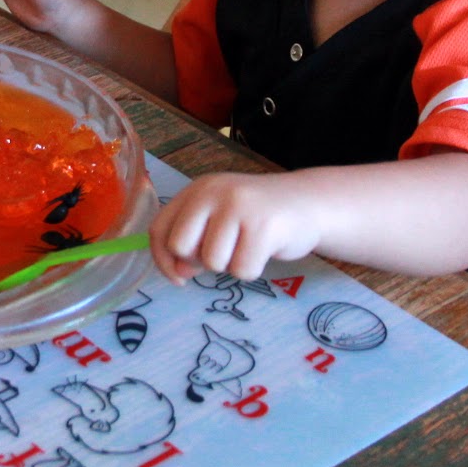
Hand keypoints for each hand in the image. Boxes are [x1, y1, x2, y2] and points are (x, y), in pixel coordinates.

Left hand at [148, 171, 322, 282]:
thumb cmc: (257, 217)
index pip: (160, 228)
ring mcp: (239, 206)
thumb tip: (178, 273)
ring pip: (213, 261)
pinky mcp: (263, 225)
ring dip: (230, 266)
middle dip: (200, 260)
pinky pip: (242, 269)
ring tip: (248, 246)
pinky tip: (264, 250)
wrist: (308, 203)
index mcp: (197, 190)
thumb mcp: (219, 223)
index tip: (179, 276)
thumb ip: (194, 244)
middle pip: (181, 246)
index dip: (162, 259)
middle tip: (225, 252)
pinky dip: (252, 270)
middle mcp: (213, 192)